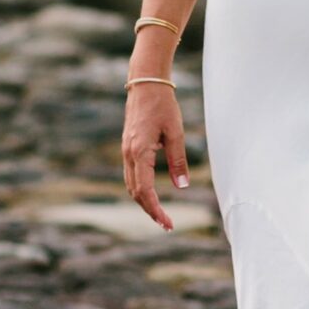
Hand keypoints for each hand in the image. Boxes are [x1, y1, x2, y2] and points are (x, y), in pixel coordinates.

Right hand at [123, 83, 188, 229]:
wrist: (145, 84)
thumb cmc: (163, 105)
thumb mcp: (176, 132)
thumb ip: (178, 160)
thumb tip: (182, 186)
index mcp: (140, 151)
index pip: (145, 190)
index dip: (156, 209)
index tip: (168, 223)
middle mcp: (128, 154)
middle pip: (135, 191)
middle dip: (150, 210)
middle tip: (167, 225)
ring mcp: (126, 151)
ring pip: (131, 184)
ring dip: (144, 201)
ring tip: (160, 214)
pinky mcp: (128, 147)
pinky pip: (131, 174)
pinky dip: (140, 188)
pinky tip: (151, 194)